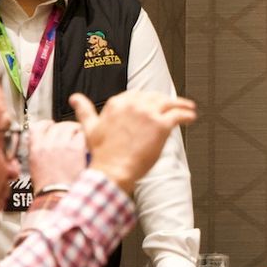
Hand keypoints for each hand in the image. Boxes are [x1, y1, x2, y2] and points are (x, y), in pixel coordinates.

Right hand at [26, 120, 87, 193]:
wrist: (57, 196)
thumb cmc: (47, 187)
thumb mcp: (35, 167)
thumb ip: (39, 151)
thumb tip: (45, 144)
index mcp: (35, 148)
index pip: (38, 126)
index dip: (46, 124)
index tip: (51, 125)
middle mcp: (48, 143)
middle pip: (57, 125)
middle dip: (63, 127)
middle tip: (69, 133)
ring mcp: (62, 144)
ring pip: (70, 127)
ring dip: (75, 130)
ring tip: (78, 137)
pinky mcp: (76, 148)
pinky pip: (81, 134)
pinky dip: (83, 137)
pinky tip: (84, 143)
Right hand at [69, 90, 194, 195]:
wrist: (112, 171)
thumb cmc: (102, 154)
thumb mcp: (89, 127)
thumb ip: (84, 110)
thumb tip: (75, 98)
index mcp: (117, 103)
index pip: (137, 95)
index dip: (147, 100)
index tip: (151, 104)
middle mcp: (133, 104)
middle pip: (154, 97)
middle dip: (163, 101)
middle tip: (171, 105)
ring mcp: (148, 114)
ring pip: (169, 103)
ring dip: (180, 104)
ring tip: (187, 108)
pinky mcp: (161, 126)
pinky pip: (179, 115)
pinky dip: (187, 114)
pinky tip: (191, 116)